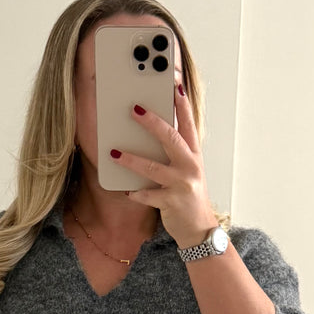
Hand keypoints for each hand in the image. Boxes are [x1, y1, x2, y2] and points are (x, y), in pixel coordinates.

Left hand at [110, 83, 218, 247]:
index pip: (188, 123)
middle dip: (152, 122)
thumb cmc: (188, 196)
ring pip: (153, 168)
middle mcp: (190, 166)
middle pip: (171, 138)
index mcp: (193, 155)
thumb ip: (173, 152)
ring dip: (132, 159)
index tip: (174, 84)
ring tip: (113, 151)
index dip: (181, 104)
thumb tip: (151, 131)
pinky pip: (149, 195)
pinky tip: (127, 190)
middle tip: (133, 108)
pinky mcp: (172, 202)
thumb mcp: (187, 170)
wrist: (199, 230)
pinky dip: (136, 193)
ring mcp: (182, 184)